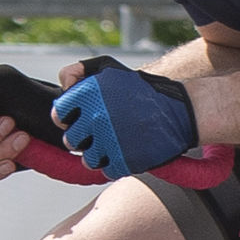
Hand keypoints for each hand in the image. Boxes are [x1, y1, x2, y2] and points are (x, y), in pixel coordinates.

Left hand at [51, 64, 200, 180]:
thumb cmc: (140, 90)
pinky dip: (115, 164)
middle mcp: (98, 116)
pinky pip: (106, 170)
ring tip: (114, 143)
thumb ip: (79, 72)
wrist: (180, 111)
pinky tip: (127, 151)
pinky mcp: (125, 160)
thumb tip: (63, 86)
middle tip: (101, 132)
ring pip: (87, 159)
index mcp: (91, 93)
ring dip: (98, 154)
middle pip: (71, 140)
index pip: (59, 113)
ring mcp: (111, 140)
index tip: (80, 119)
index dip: (68, 118)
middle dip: (83, 138)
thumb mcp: (109, 69)